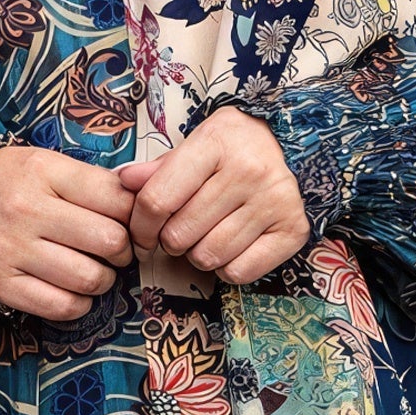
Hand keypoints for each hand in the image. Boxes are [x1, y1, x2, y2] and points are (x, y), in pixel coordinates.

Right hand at [0, 146, 135, 320]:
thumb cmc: (15, 185)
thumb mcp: (49, 165)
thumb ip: (94, 181)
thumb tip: (145, 201)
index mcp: (42, 171)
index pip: (117, 199)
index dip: (135, 215)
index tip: (131, 222)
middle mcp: (25, 209)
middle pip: (110, 241)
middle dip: (124, 250)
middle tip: (116, 249)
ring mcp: (11, 249)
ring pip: (90, 278)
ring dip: (104, 279)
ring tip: (94, 268)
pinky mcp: (2, 284)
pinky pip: (63, 306)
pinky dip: (79, 304)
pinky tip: (73, 289)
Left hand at [116, 105, 310, 283]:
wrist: (292, 144)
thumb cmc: (232, 148)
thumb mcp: (195, 145)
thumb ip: (159, 170)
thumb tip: (122, 181)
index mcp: (215, 143)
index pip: (158, 200)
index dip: (140, 227)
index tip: (141, 236)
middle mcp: (248, 171)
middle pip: (180, 235)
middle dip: (171, 241)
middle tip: (182, 231)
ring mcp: (274, 201)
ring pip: (208, 257)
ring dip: (198, 255)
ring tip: (207, 235)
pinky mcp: (293, 229)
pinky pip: (239, 272)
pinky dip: (227, 268)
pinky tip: (231, 246)